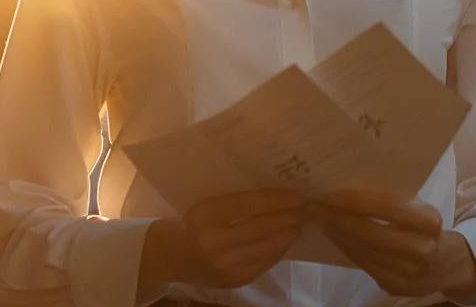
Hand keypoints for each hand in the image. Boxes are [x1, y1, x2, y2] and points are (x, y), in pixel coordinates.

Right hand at [140, 188, 306, 290]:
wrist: (167, 257)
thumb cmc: (190, 222)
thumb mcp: (206, 203)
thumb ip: (235, 200)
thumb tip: (277, 194)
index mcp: (204, 215)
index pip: (248, 205)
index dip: (277, 199)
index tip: (298, 194)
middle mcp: (213, 242)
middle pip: (261, 227)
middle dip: (289, 216)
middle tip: (308, 208)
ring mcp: (223, 265)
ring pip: (266, 248)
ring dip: (288, 234)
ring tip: (302, 222)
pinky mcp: (232, 280)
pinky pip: (263, 264)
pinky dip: (278, 250)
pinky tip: (286, 239)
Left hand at [311, 190, 475, 298]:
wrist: (447, 265)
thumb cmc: (426, 228)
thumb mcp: (420, 209)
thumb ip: (394, 200)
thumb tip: (351, 182)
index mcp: (429, 222)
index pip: (387, 207)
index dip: (356, 199)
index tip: (333, 189)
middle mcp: (422, 249)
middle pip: (371, 232)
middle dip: (341, 217)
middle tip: (319, 203)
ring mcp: (409, 272)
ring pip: (365, 250)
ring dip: (340, 233)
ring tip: (324, 218)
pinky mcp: (396, 286)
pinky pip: (365, 265)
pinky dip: (348, 248)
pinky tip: (336, 236)